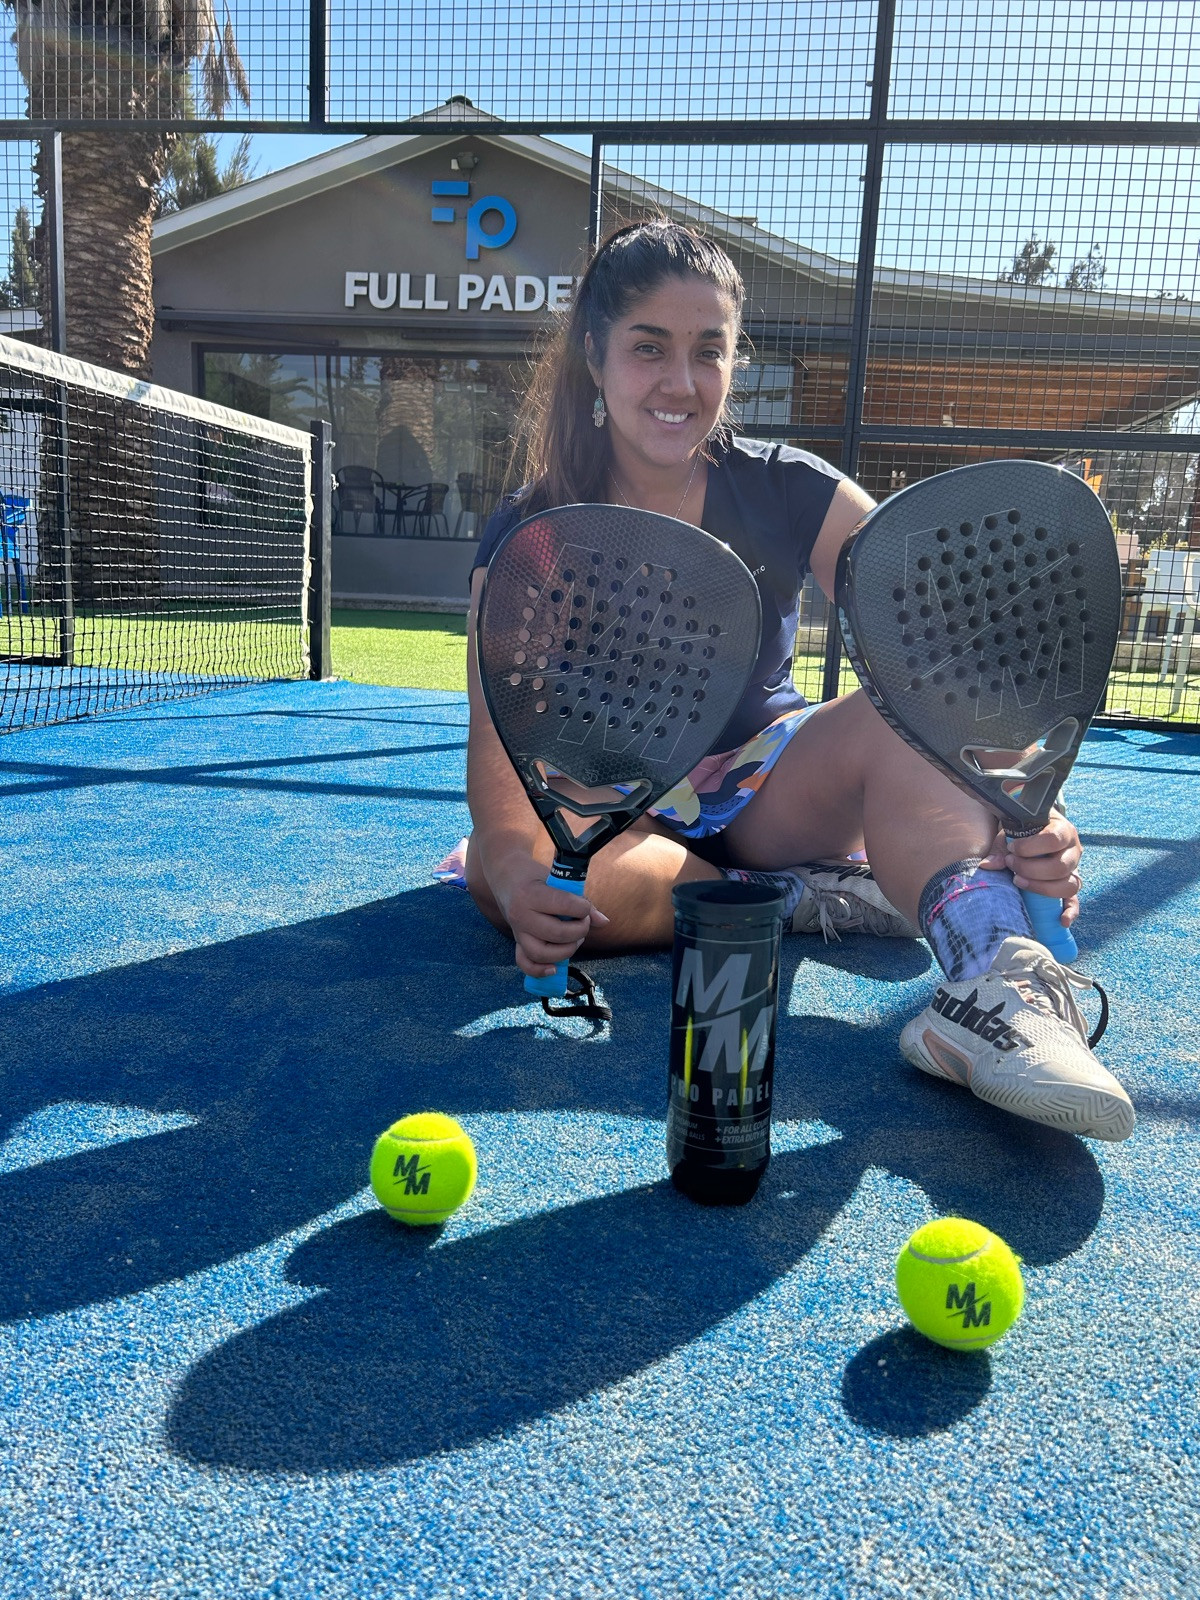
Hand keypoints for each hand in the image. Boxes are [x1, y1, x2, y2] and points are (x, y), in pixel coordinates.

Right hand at [496, 860, 610, 978]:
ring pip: (542, 953)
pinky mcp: (517, 942)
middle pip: (557, 934)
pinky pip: (525, 963)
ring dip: (566, 950)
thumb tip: (604, 922)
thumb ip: (580, 900)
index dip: (583, 909)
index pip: (564, 905)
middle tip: (583, 922)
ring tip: (575, 939)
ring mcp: (517, 932)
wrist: (506, 877)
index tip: (584, 907)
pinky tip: (554, 969)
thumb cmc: (536, 877)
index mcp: (531, 894)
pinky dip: (540, 970)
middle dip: (579, 930)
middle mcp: (521, 915)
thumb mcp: (556, 880)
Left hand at [980, 812, 1082, 927]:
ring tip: (1019, 881)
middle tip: (1011, 865)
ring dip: (1042, 888)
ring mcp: (1074, 870)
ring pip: (1069, 885)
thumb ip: (1001, 848)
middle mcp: (1073, 850)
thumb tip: (987, 865)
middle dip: (1031, 869)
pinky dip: (1070, 911)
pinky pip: (1075, 901)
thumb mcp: (1012, 834)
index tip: (1012, 849)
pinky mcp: (1070, 886)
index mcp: (1062, 831)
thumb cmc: (1023, 833)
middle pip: (1060, 867)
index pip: (1053, 839)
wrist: (1035, 832)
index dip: (1030, 847)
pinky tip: (1062, 921)